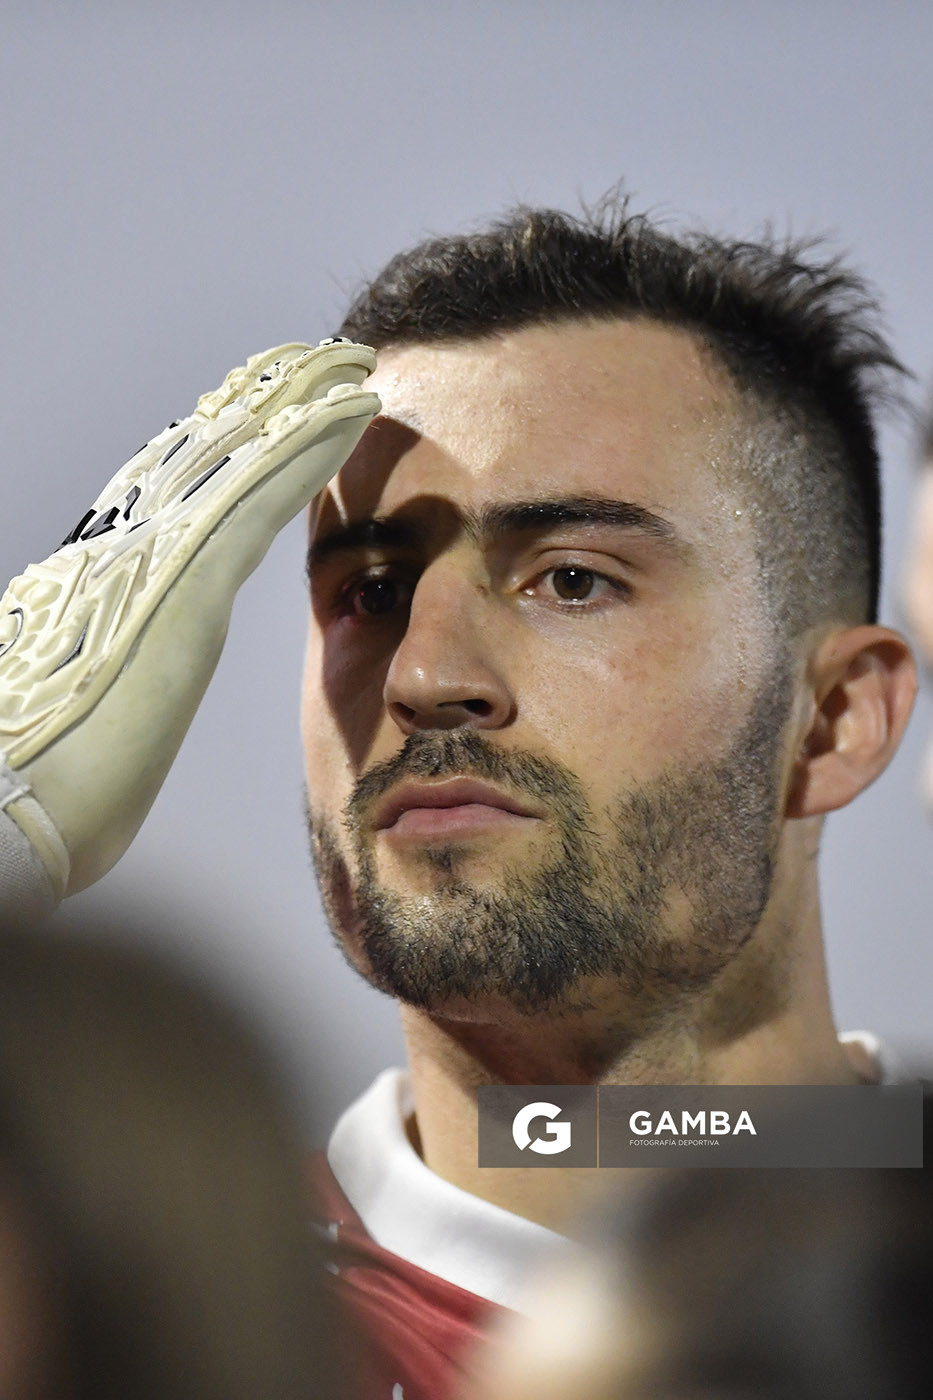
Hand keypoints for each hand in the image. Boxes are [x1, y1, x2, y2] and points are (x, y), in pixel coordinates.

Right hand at [0, 339, 379, 916]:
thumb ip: (106, 696)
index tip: (247, 413)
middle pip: (205, 455)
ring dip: (298, 403)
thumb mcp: (83, 724)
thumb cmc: (41, 793)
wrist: (11, 812)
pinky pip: (266, 490)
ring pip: (241, 456)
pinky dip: (313, 445)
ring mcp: (155, 555)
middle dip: (259, 403)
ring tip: (346, 361)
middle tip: (309, 357)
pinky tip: (356, 408)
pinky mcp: (191, 575)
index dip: (214, 448)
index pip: (169, 497)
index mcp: (101, 580)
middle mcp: (125, 548)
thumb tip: (103, 715)